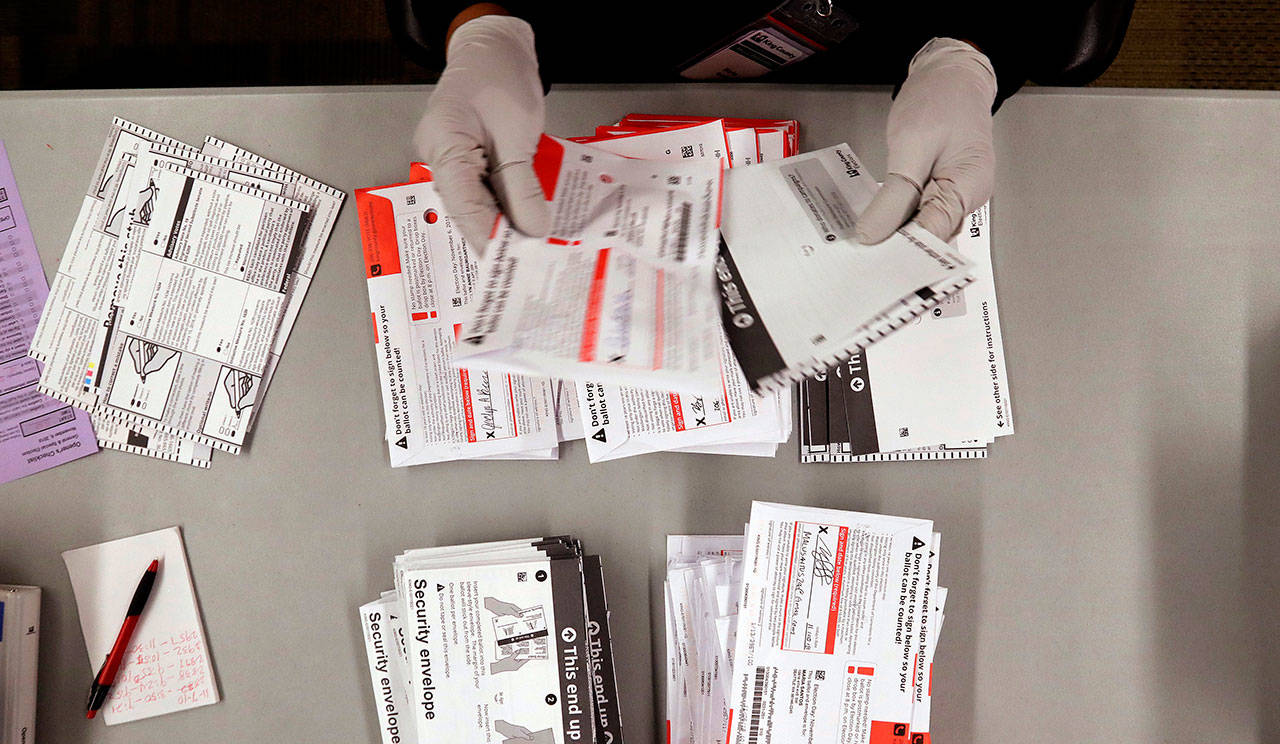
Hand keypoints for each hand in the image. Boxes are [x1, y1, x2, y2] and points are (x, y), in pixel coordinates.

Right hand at [414, 14, 549, 252]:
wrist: (495, 49)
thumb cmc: (499, 76)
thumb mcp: (517, 133)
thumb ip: (522, 185)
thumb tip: (533, 228)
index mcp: (442, 146)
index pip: (464, 206)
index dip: (488, 239)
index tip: (510, 266)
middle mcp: (440, 159)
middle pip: (469, 211)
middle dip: (500, 238)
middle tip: (530, 265)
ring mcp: (453, 162)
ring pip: (479, 206)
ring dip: (507, 225)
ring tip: (535, 251)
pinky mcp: (470, 164)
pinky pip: (488, 193)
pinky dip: (509, 208)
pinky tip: (530, 223)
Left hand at [855, 38, 996, 243]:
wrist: (951, 74)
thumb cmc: (938, 100)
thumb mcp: (910, 146)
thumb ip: (895, 196)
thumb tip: (873, 235)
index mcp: (969, 187)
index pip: (933, 235)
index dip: (901, 250)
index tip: (867, 257)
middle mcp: (967, 198)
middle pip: (929, 236)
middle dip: (895, 246)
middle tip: (857, 255)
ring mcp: (955, 194)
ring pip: (921, 227)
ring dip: (894, 233)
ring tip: (862, 242)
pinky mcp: (940, 188)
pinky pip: (918, 212)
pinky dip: (897, 217)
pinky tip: (877, 221)